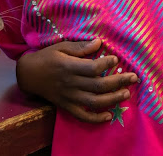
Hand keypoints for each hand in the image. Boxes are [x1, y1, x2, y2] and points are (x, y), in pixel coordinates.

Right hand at [16, 38, 137, 122]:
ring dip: (112, 99)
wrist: (29, 75)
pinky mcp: (67, 106)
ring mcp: (69, 97)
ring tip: (126, 93)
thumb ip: (80, 47)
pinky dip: (96, 119)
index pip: (92, 68)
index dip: (107, 64)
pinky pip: (83, 116)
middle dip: (118, 82)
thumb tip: (99, 43)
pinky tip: (108, 116)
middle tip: (134, 77)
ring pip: (94, 102)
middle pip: (98, 85)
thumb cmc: (47, 57)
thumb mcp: (61, 46)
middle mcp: (71, 83)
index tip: (116, 59)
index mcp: (69, 67)